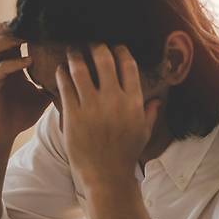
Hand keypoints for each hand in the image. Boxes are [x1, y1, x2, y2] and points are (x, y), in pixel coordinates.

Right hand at [0, 22, 51, 142]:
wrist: (2, 134)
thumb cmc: (19, 114)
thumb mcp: (42, 95)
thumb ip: (53, 83)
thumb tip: (75, 78)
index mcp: (10, 63)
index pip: (14, 36)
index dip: (28, 28)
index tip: (49, 24)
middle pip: (0, 31)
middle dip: (18, 26)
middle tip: (39, 25)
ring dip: (12, 38)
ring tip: (32, 37)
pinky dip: (15, 63)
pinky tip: (30, 61)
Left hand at [55, 44, 160, 186]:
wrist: (107, 176)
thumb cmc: (126, 155)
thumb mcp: (143, 133)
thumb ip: (150, 113)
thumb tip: (158, 101)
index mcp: (133, 102)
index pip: (128, 66)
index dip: (120, 51)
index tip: (115, 46)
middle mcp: (114, 100)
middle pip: (104, 61)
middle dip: (96, 47)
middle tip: (90, 43)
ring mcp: (92, 107)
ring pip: (81, 70)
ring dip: (75, 56)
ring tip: (72, 51)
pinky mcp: (74, 115)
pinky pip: (66, 87)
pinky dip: (62, 74)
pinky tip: (61, 69)